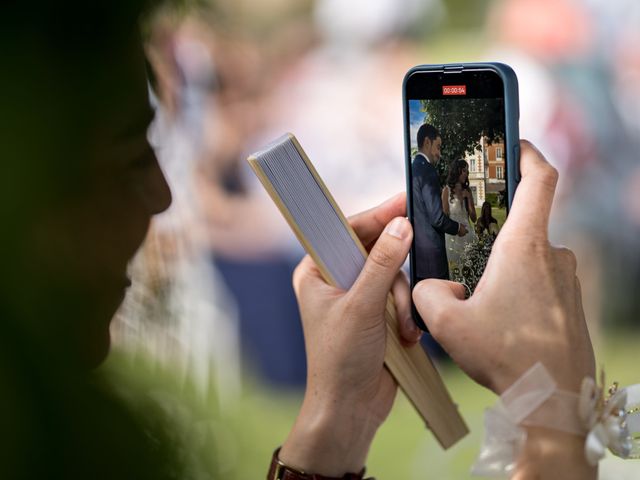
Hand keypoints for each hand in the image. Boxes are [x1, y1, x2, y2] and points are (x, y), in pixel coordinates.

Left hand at [280, 193, 421, 475]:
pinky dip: (407, 314)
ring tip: (402, 329)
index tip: (402, 202)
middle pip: (375, 251)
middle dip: (394, 273)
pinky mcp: (376, 314)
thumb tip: (400, 226)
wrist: (350, 407)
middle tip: (411, 268)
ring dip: (402, 302)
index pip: (346, 230)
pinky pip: (400, 297)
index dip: (375, 216)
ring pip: (393, 276)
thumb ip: (382, 265)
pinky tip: (406, 336)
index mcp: (316, 272)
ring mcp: (357, 297)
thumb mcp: (362, 307)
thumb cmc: (340, 359)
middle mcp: (335, 280)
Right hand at [413, 141, 595, 478]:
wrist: (554, 399)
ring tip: (479, 294)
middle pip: (525, 222)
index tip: (513, 141)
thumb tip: (431, 286)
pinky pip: (540, 283)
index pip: (541, 178)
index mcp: (525, 247)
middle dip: (494, 229)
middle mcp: (553, 256)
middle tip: (469, 243)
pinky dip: (519, 289)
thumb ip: (426, 292)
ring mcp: (567, 281)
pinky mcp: (571, 304)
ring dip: (503, 266)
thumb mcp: (446, 322)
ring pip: (529, 258)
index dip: (528, 151)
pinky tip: (500, 317)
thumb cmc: (506, 356)